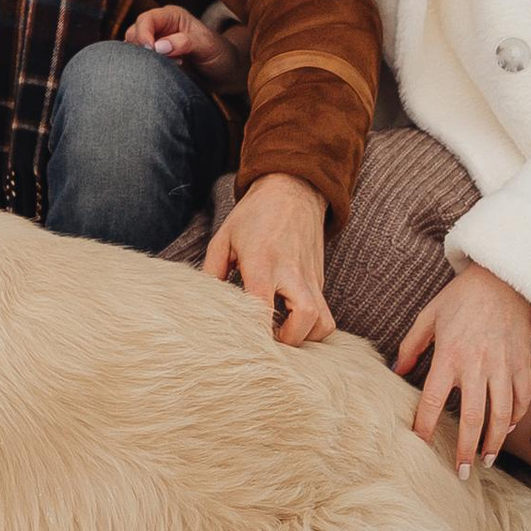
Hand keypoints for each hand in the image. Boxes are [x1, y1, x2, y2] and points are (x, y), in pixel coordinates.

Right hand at [124, 1, 242, 94]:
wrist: (225, 74)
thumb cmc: (220, 55)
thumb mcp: (207, 47)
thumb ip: (185, 43)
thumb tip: (159, 46)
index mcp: (172, 16)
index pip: (146, 19)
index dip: (143, 34)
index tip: (150, 51)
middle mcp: (160, 28)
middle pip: (134, 33)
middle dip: (140, 49)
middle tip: (157, 64)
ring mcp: (154, 45)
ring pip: (132, 49)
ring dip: (142, 60)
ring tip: (165, 68)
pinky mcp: (153, 61)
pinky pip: (138, 63)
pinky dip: (142, 69)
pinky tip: (159, 75)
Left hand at [205, 173, 333, 346]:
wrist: (293, 189)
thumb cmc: (255, 214)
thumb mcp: (225, 237)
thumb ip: (212, 272)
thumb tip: (206, 304)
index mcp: (263, 262)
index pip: (263, 306)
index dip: (255, 331)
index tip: (244, 341)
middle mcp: (292, 272)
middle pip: (306, 318)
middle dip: (289, 340)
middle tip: (269, 340)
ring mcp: (311, 277)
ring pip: (323, 322)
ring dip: (306, 336)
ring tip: (284, 333)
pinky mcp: (320, 279)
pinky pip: (324, 312)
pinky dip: (312, 325)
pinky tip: (291, 322)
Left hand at [396, 263, 530, 475]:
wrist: (504, 278)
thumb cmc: (462, 297)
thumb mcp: (429, 316)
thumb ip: (411, 346)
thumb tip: (398, 371)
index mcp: (450, 355)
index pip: (434, 400)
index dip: (426, 426)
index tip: (421, 445)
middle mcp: (478, 365)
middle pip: (472, 418)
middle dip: (466, 449)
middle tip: (461, 472)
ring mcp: (503, 366)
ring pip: (501, 415)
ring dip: (494, 442)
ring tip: (486, 460)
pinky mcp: (523, 363)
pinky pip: (522, 399)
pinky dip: (516, 418)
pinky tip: (507, 430)